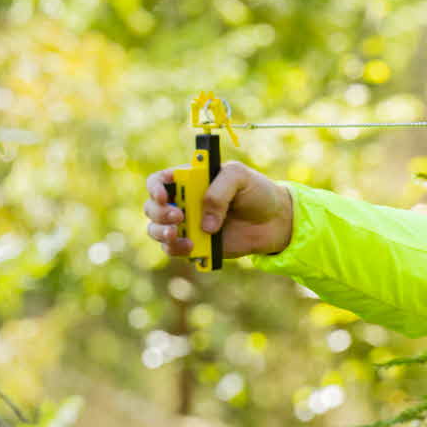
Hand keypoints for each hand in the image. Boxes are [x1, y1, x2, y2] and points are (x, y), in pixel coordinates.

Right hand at [143, 161, 294, 259]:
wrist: (275, 220)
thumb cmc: (256, 191)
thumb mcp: (240, 177)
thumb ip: (219, 192)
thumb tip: (205, 224)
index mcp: (190, 179)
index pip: (159, 180)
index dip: (155, 187)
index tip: (164, 196)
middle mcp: (183, 201)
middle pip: (152, 207)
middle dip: (160, 213)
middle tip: (179, 217)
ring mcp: (187, 224)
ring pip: (156, 230)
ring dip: (162, 233)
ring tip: (180, 235)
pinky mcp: (194, 244)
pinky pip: (174, 249)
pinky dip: (177, 250)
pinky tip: (193, 247)